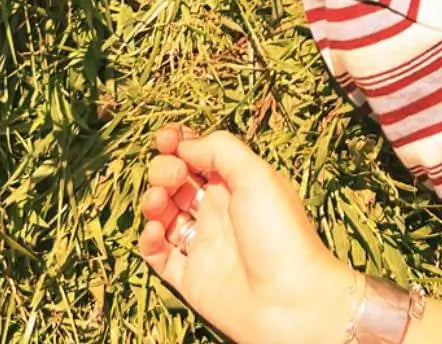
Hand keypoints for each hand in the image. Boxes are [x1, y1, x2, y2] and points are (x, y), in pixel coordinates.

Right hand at [138, 124, 355, 343]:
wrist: (292, 302)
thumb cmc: (281, 234)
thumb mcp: (256, 175)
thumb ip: (220, 149)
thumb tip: (185, 144)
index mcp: (236, 183)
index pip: (198, 154)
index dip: (178, 143)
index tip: (165, 139)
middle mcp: (218, 211)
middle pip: (177, 181)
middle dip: (165, 169)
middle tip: (173, 175)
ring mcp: (204, 245)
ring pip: (164, 215)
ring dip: (152, 200)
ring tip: (158, 201)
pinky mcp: (191, 278)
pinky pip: (159, 256)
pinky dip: (149, 241)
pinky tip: (156, 232)